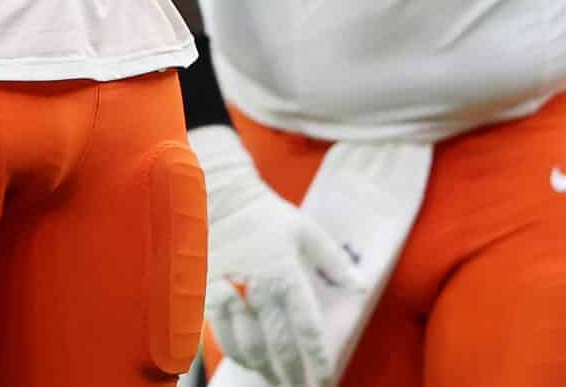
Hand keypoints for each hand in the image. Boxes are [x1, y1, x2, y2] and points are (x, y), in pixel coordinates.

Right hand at [193, 126, 354, 386]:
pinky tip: (248, 361)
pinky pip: (221, 335)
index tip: (327, 379)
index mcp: (287, 275)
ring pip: (249, 346)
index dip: (318, 359)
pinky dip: (237, 354)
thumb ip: (334, 262)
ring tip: (278, 381)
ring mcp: (230, 294)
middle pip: (279, 346)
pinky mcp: (205, 295)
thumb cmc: (265, 214)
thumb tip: (360, 287)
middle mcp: (260, 290)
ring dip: (266, 368)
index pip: (307, 329)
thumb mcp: (306, 231)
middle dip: (293, 373)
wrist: (217, 197)